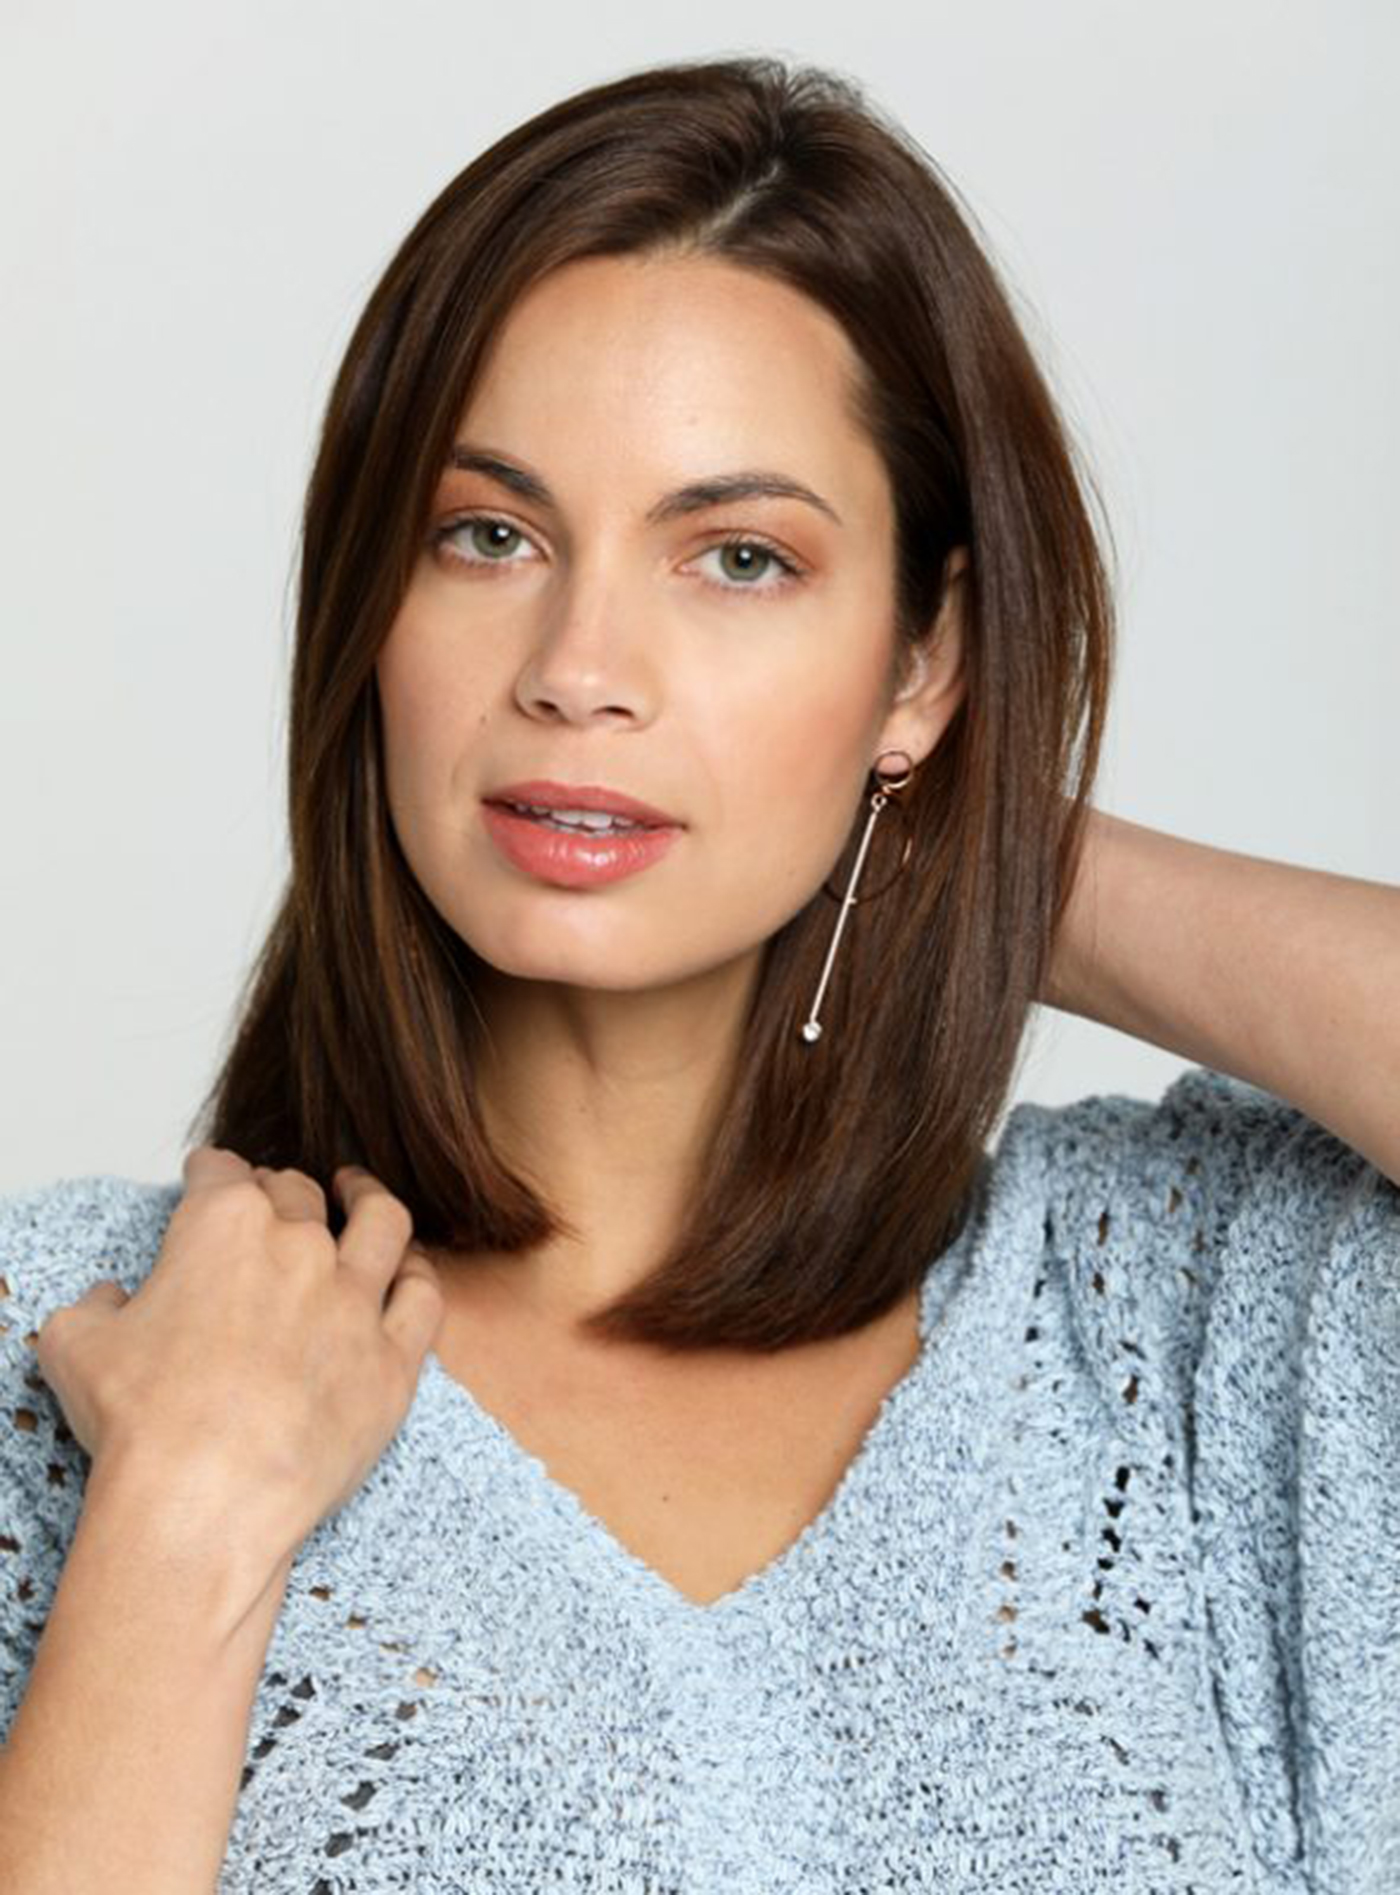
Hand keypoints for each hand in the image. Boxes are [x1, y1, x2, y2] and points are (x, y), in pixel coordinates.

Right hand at [32, 1148, 445, 1561]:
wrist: (205, 1498)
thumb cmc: (140, 1423)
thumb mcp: (74, 1345)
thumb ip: (92, 1307)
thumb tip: (107, 1300)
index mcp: (223, 1226)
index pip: (220, 1174)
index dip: (212, 1171)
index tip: (210, 1174)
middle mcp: (299, 1246)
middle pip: (297, 1195)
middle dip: (280, 1188)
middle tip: (273, 1199)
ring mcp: (354, 1300)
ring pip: (381, 1223)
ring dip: (369, 1198)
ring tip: (359, 1192)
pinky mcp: (393, 1358)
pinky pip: (422, 1297)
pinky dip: (417, 1274)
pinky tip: (409, 1269)